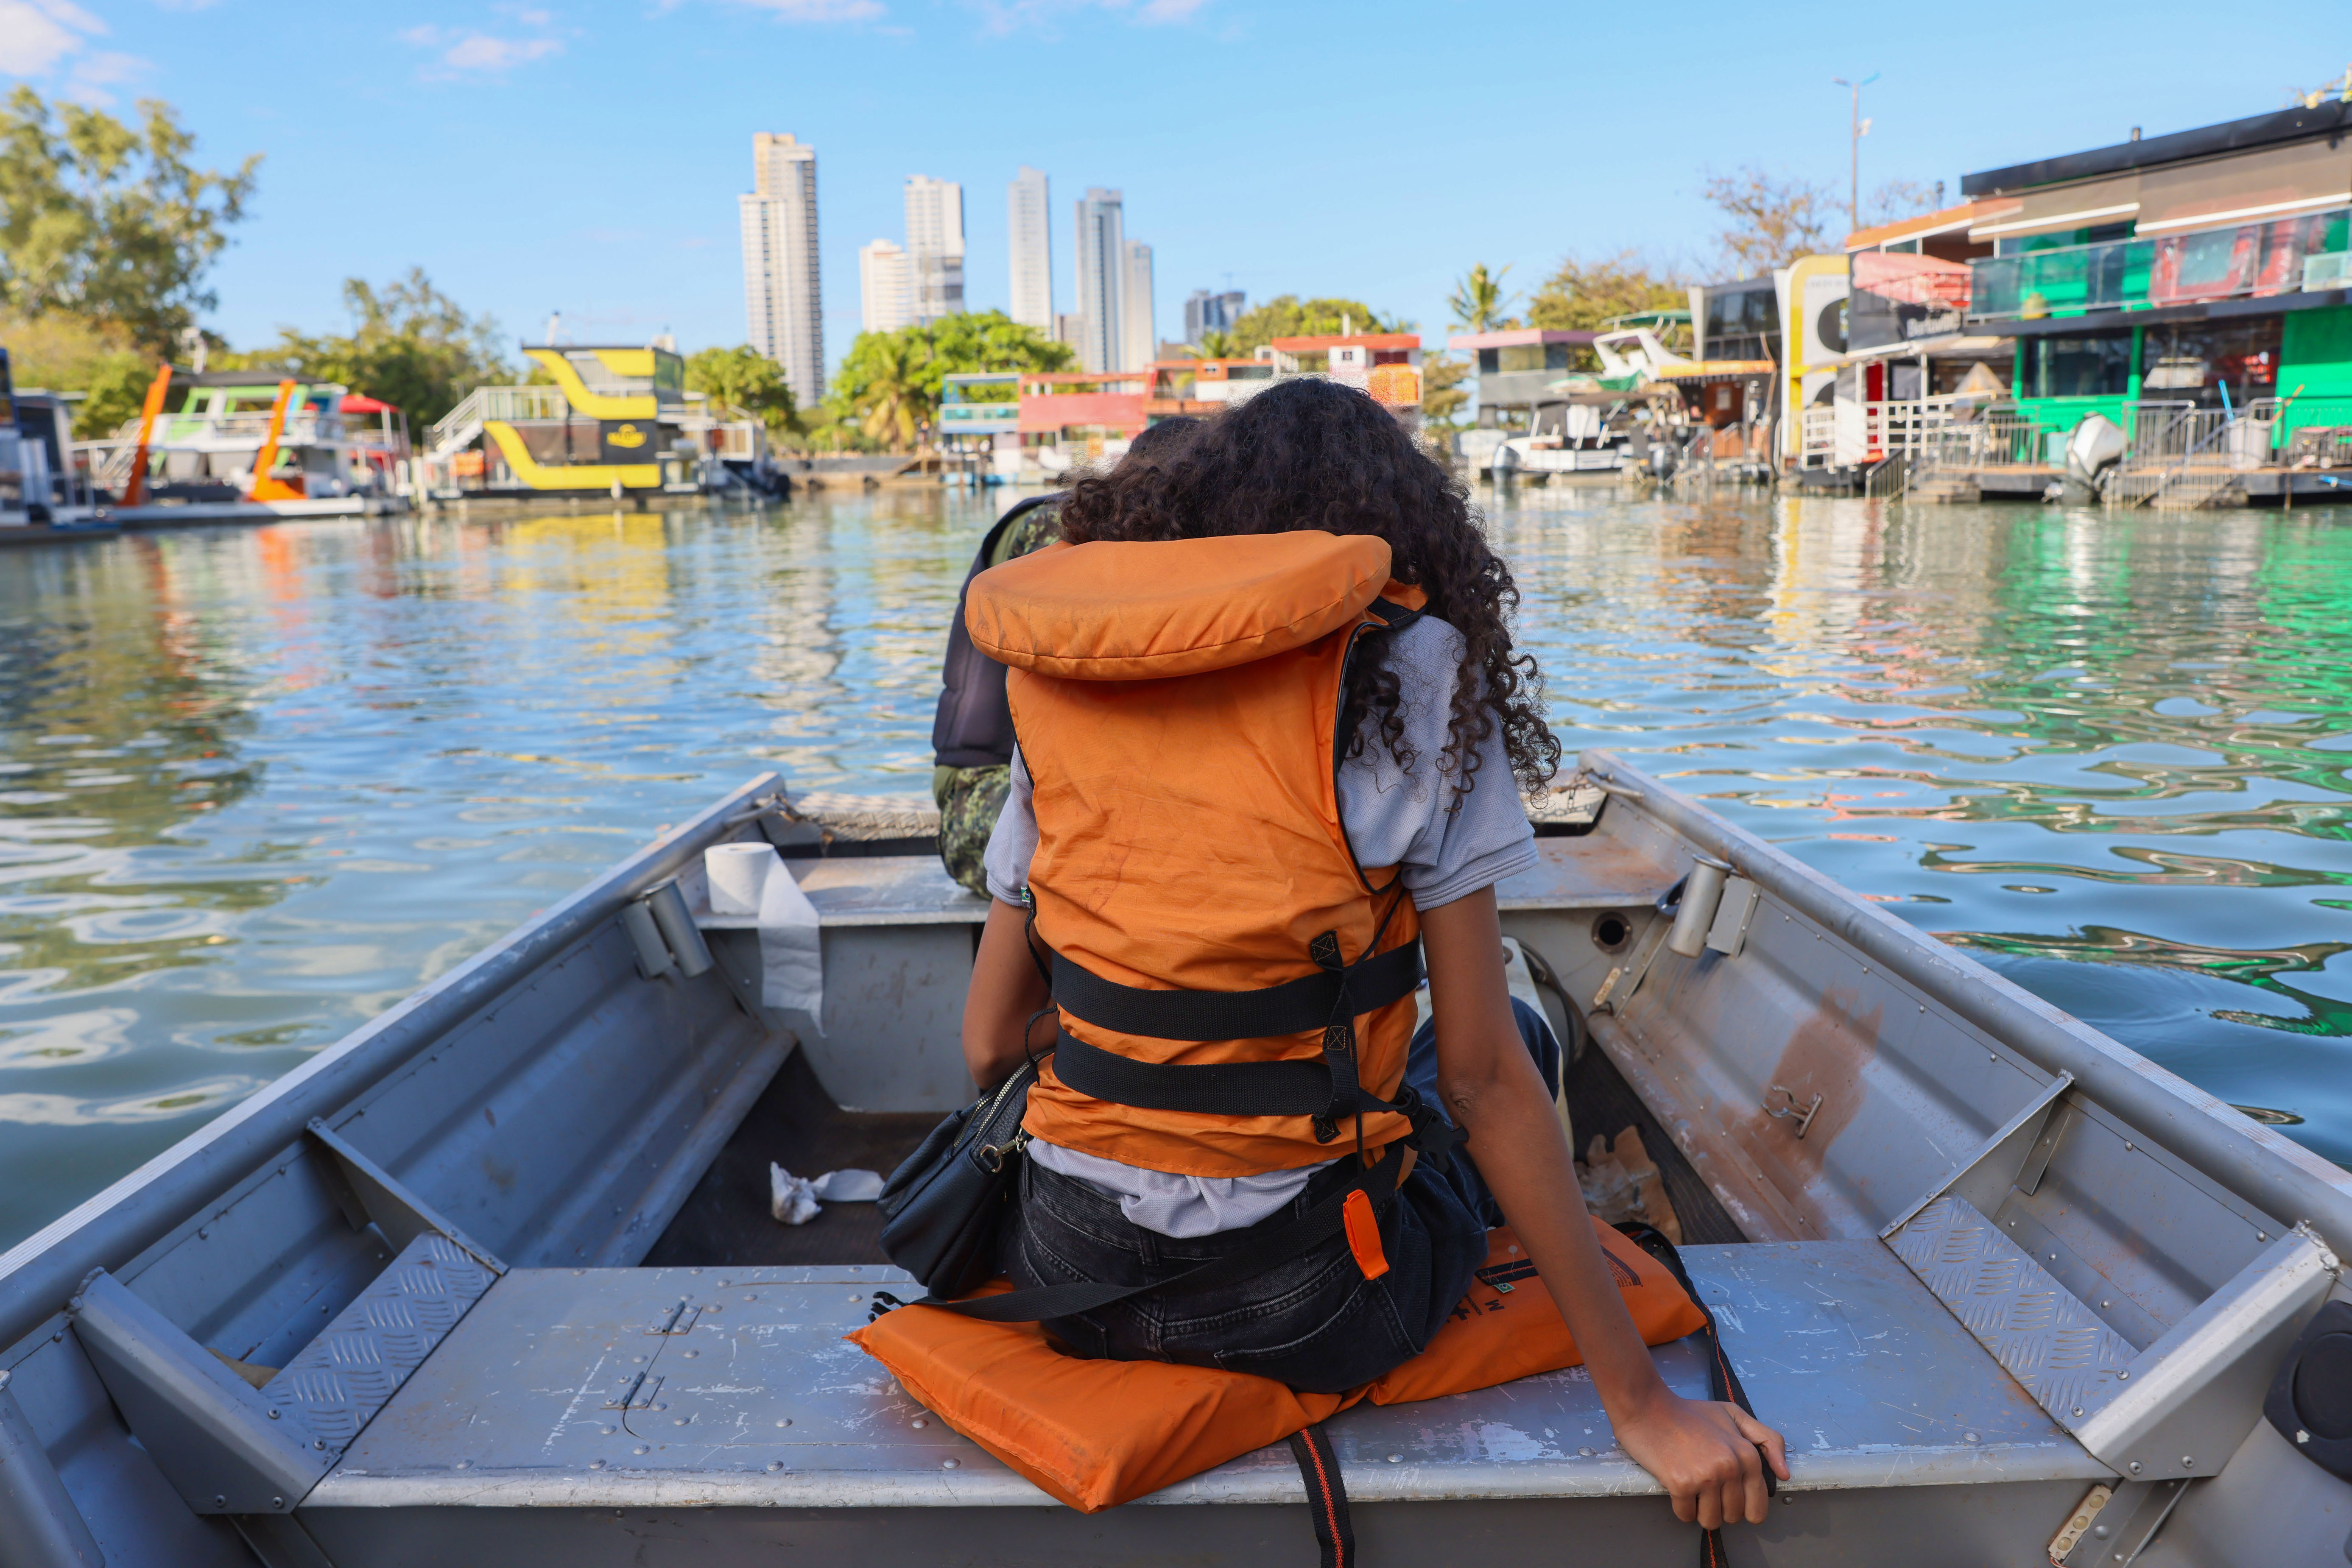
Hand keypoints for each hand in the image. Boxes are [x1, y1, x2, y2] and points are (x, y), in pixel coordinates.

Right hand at [1613, 1390, 1789, 1529]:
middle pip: (1734, 1516)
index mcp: (1747, 1454)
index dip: (1742, 1506)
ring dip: (1700, 1511)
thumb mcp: (1733, 1415)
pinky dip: (1681, 1507)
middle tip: (1704, 1486)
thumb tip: (1785, 1474)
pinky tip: (1675, 1485)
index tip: (1726, 1494)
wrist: (1647, 1407)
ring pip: (1711, 1521)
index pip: (1757, 1506)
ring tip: (1691, 1487)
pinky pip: (1686, 1516)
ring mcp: (1706, 1476)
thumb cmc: (1689, 1413)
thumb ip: (1767, 1439)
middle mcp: (1731, 1467)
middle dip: (1720, 1508)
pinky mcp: (1681, 1484)